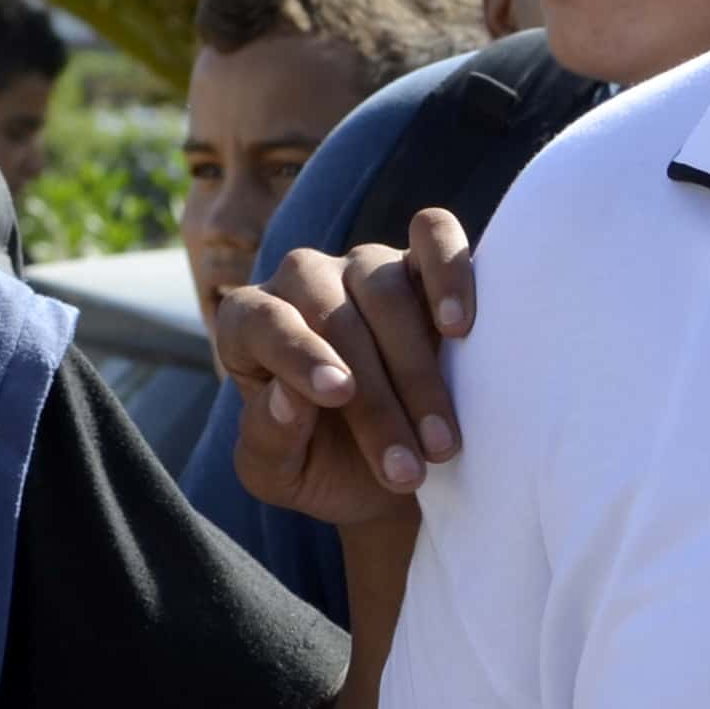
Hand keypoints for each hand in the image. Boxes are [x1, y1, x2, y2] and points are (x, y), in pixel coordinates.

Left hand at [218, 208, 474, 524]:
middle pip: (335, 315)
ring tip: (442, 440)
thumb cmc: (328, 467)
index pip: (261, 321)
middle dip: (376, 396)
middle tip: (405, 466)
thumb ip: (269, 439)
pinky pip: (433, 233)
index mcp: (250, 327)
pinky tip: (460, 326)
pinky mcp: (424, 260)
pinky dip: (449, 270)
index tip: (338, 395)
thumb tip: (290, 395)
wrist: (400, 467)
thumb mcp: (281, 475)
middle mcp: (304, 283)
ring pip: (386, 287)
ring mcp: (366, 266)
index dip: (299, 354)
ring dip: (418, 369)